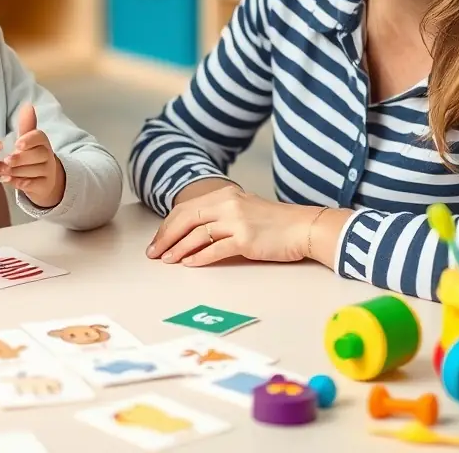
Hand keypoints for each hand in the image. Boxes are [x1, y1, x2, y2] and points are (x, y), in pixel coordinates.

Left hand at [0, 103, 64, 208]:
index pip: (39, 137)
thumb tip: (28, 105)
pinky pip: (32, 184)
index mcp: (42, 141)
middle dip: (19, 159)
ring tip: (3, 172)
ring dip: (16, 172)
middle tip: (6, 161)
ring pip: (32, 171)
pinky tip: (10, 181)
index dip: (28, 140)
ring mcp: (48, 171)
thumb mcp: (28, 141)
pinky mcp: (44, 185)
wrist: (45, 180)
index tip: (17, 144)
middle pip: (36, 155)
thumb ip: (26, 125)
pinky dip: (20, 183)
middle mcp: (48, 155)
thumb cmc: (32, 157)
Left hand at [146, 184, 320, 265]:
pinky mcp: (246, 239)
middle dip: (166, 237)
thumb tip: (191, 233)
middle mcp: (228, 204)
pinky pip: (215, 249)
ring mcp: (236, 220)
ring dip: (178, 249)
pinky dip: (198, 257)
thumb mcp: (243, 209)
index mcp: (224, 195)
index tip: (158, 241)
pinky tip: (188, 264)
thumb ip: (219, 215)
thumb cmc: (275, 223)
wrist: (304, 228)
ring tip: (168, 260)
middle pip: (185, 219)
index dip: (168, 226)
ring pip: (196, 234)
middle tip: (154, 253)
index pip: (186, 208)